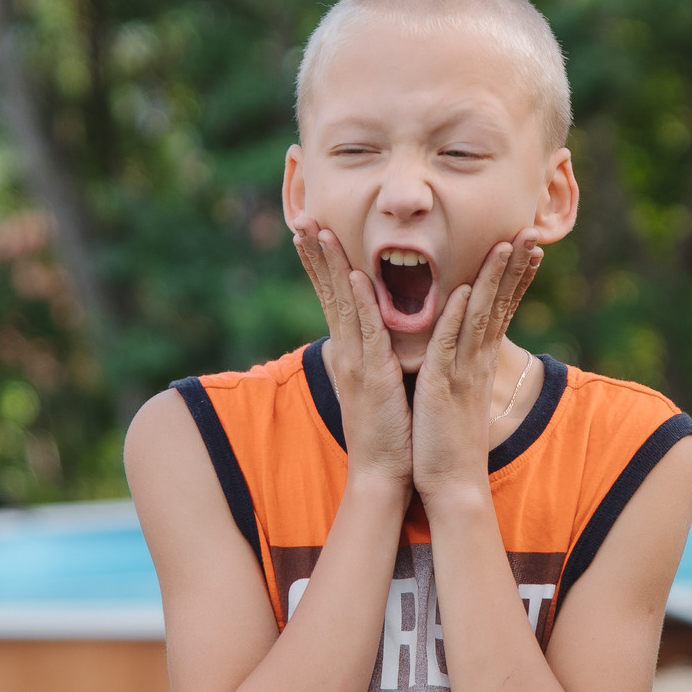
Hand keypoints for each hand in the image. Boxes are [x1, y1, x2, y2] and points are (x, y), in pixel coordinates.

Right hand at [291, 225, 410, 488]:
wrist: (385, 473)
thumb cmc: (388, 431)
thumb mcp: (376, 385)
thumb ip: (371, 357)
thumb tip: (367, 338)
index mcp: (350, 352)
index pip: (331, 297)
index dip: (320, 264)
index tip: (310, 232)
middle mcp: (347, 352)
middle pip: (328, 292)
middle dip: (317, 253)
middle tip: (303, 218)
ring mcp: (357, 363)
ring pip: (343, 304)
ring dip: (333, 266)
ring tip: (321, 232)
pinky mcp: (374, 376)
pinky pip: (368, 333)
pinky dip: (363, 304)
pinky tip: (357, 278)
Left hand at [410, 232, 542, 504]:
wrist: (452, 484)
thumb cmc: (446, 440)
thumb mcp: (455, 393)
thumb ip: (457, 365)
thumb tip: (455, 346)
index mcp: (479, 360)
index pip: (502, 308)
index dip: (516, 276)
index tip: (529, 245)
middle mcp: (477, 360)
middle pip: (500, 303)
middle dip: (515, 265)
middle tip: (532, 230)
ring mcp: (463, 371)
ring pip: (481, 315)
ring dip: (494, 278)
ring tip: (508, 244)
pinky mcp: (443, 385)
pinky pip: (450, 344)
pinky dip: (456, 316)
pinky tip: (463, 291)